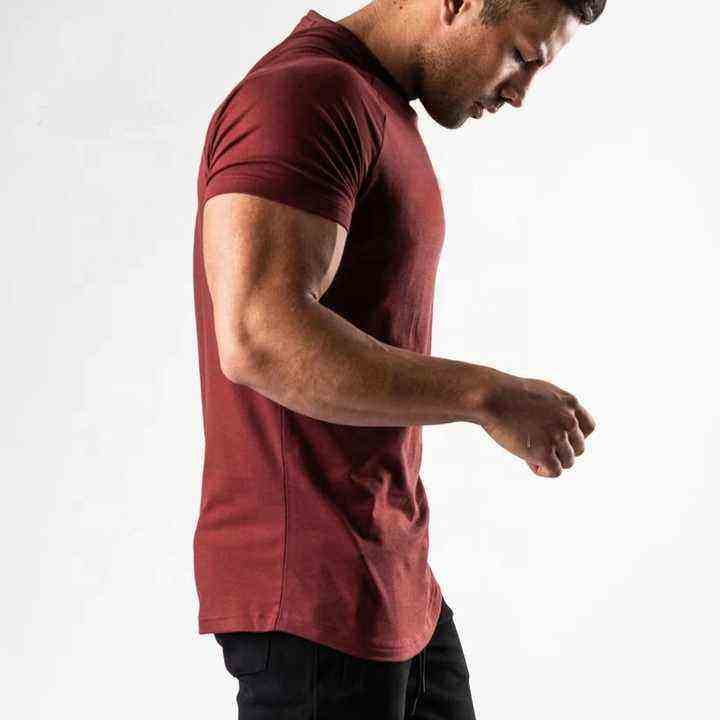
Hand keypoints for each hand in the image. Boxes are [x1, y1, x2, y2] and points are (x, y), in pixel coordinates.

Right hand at [477, 370, 595, 476]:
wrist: (491, 397)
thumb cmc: (507, 394)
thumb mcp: (539, 393)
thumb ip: (555, 409)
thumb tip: (558, 430)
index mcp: (570, 403)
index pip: (588, 428)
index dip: (573, 437)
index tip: (557, 438)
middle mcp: (568, 419)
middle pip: (578, 448)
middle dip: (560, 450)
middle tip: (536, 445)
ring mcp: (557, 436)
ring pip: (567, 461)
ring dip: (549, 460)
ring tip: (528, 450)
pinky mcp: (544, 452)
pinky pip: (555, 471)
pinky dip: (542, 470)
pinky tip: (527, 460)